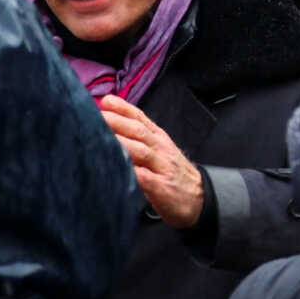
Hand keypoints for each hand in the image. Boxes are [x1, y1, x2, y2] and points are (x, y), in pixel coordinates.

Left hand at [98, 94, 205, 229]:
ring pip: (142, 152)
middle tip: (99, 116)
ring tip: (103, 138)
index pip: (141, 119)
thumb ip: (139, 140)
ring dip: (123, 143)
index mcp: (159, 139)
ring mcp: (163, 168)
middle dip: (119, 122)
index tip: (107, 100)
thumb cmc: (172, 174)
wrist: (200, 198)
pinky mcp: (162, 188)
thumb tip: (110, 129)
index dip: (124, 109)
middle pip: (139, 132)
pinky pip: (146, 178)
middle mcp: (161, 150)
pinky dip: (133, 172)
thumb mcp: (160, 151)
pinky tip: (119, 168)